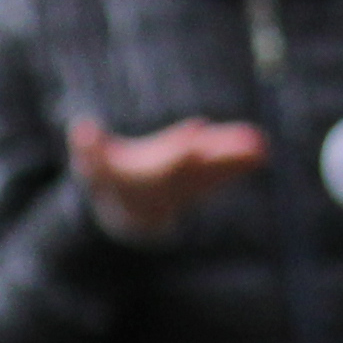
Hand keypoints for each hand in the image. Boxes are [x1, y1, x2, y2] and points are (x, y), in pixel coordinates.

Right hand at [69, 114, 268, 243]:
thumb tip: (81, 128)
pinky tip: (261, 149)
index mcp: (145, 177)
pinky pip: (222, 174)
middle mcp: (171, 184)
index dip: (179, 150)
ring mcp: (189, 186)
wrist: (129, 214)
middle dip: (219, 157)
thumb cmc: (109, 179)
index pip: (165, 164)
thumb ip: (88, 147)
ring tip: (261, 147)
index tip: (196, 134)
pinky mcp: (202, 183)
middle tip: (243, 146)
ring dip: (237, 160)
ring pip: (215, 172)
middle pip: (198, 169)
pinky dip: (240, 164)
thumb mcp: (92, 164)